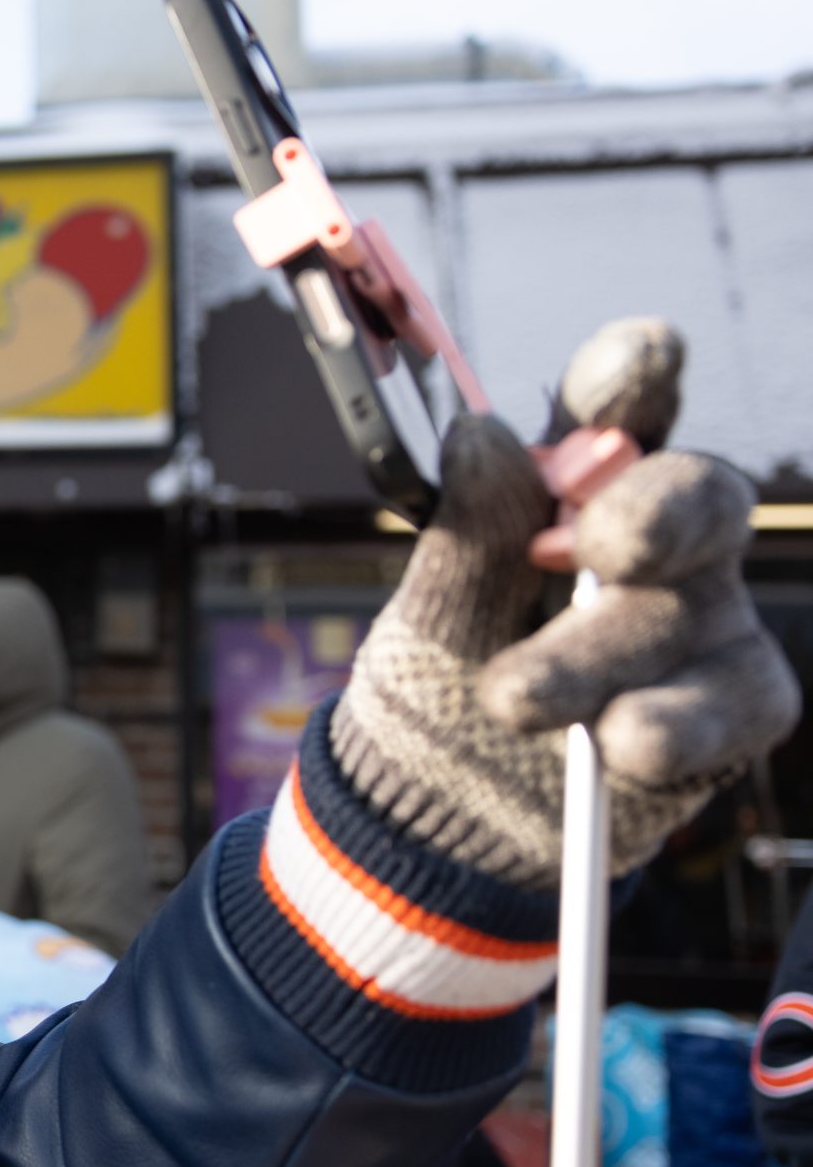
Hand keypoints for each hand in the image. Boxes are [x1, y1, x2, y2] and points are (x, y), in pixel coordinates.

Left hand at [331, 320, 799, 886]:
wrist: (438, 814)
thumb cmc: (436, 688)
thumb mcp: (433, 614)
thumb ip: (468, 530)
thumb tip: (485, 431)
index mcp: (574, 492)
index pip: (614, 415)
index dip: (633, 379)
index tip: (641, 352)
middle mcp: (659, 540)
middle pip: (694, 496)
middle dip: (650, 513)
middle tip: (591, 544)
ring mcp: (705, 620)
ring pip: (686, 612)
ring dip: (597, 656)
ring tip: (511, 699)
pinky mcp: (734, 706)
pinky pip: (733, 702)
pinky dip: (673, 724)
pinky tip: (620, 743)